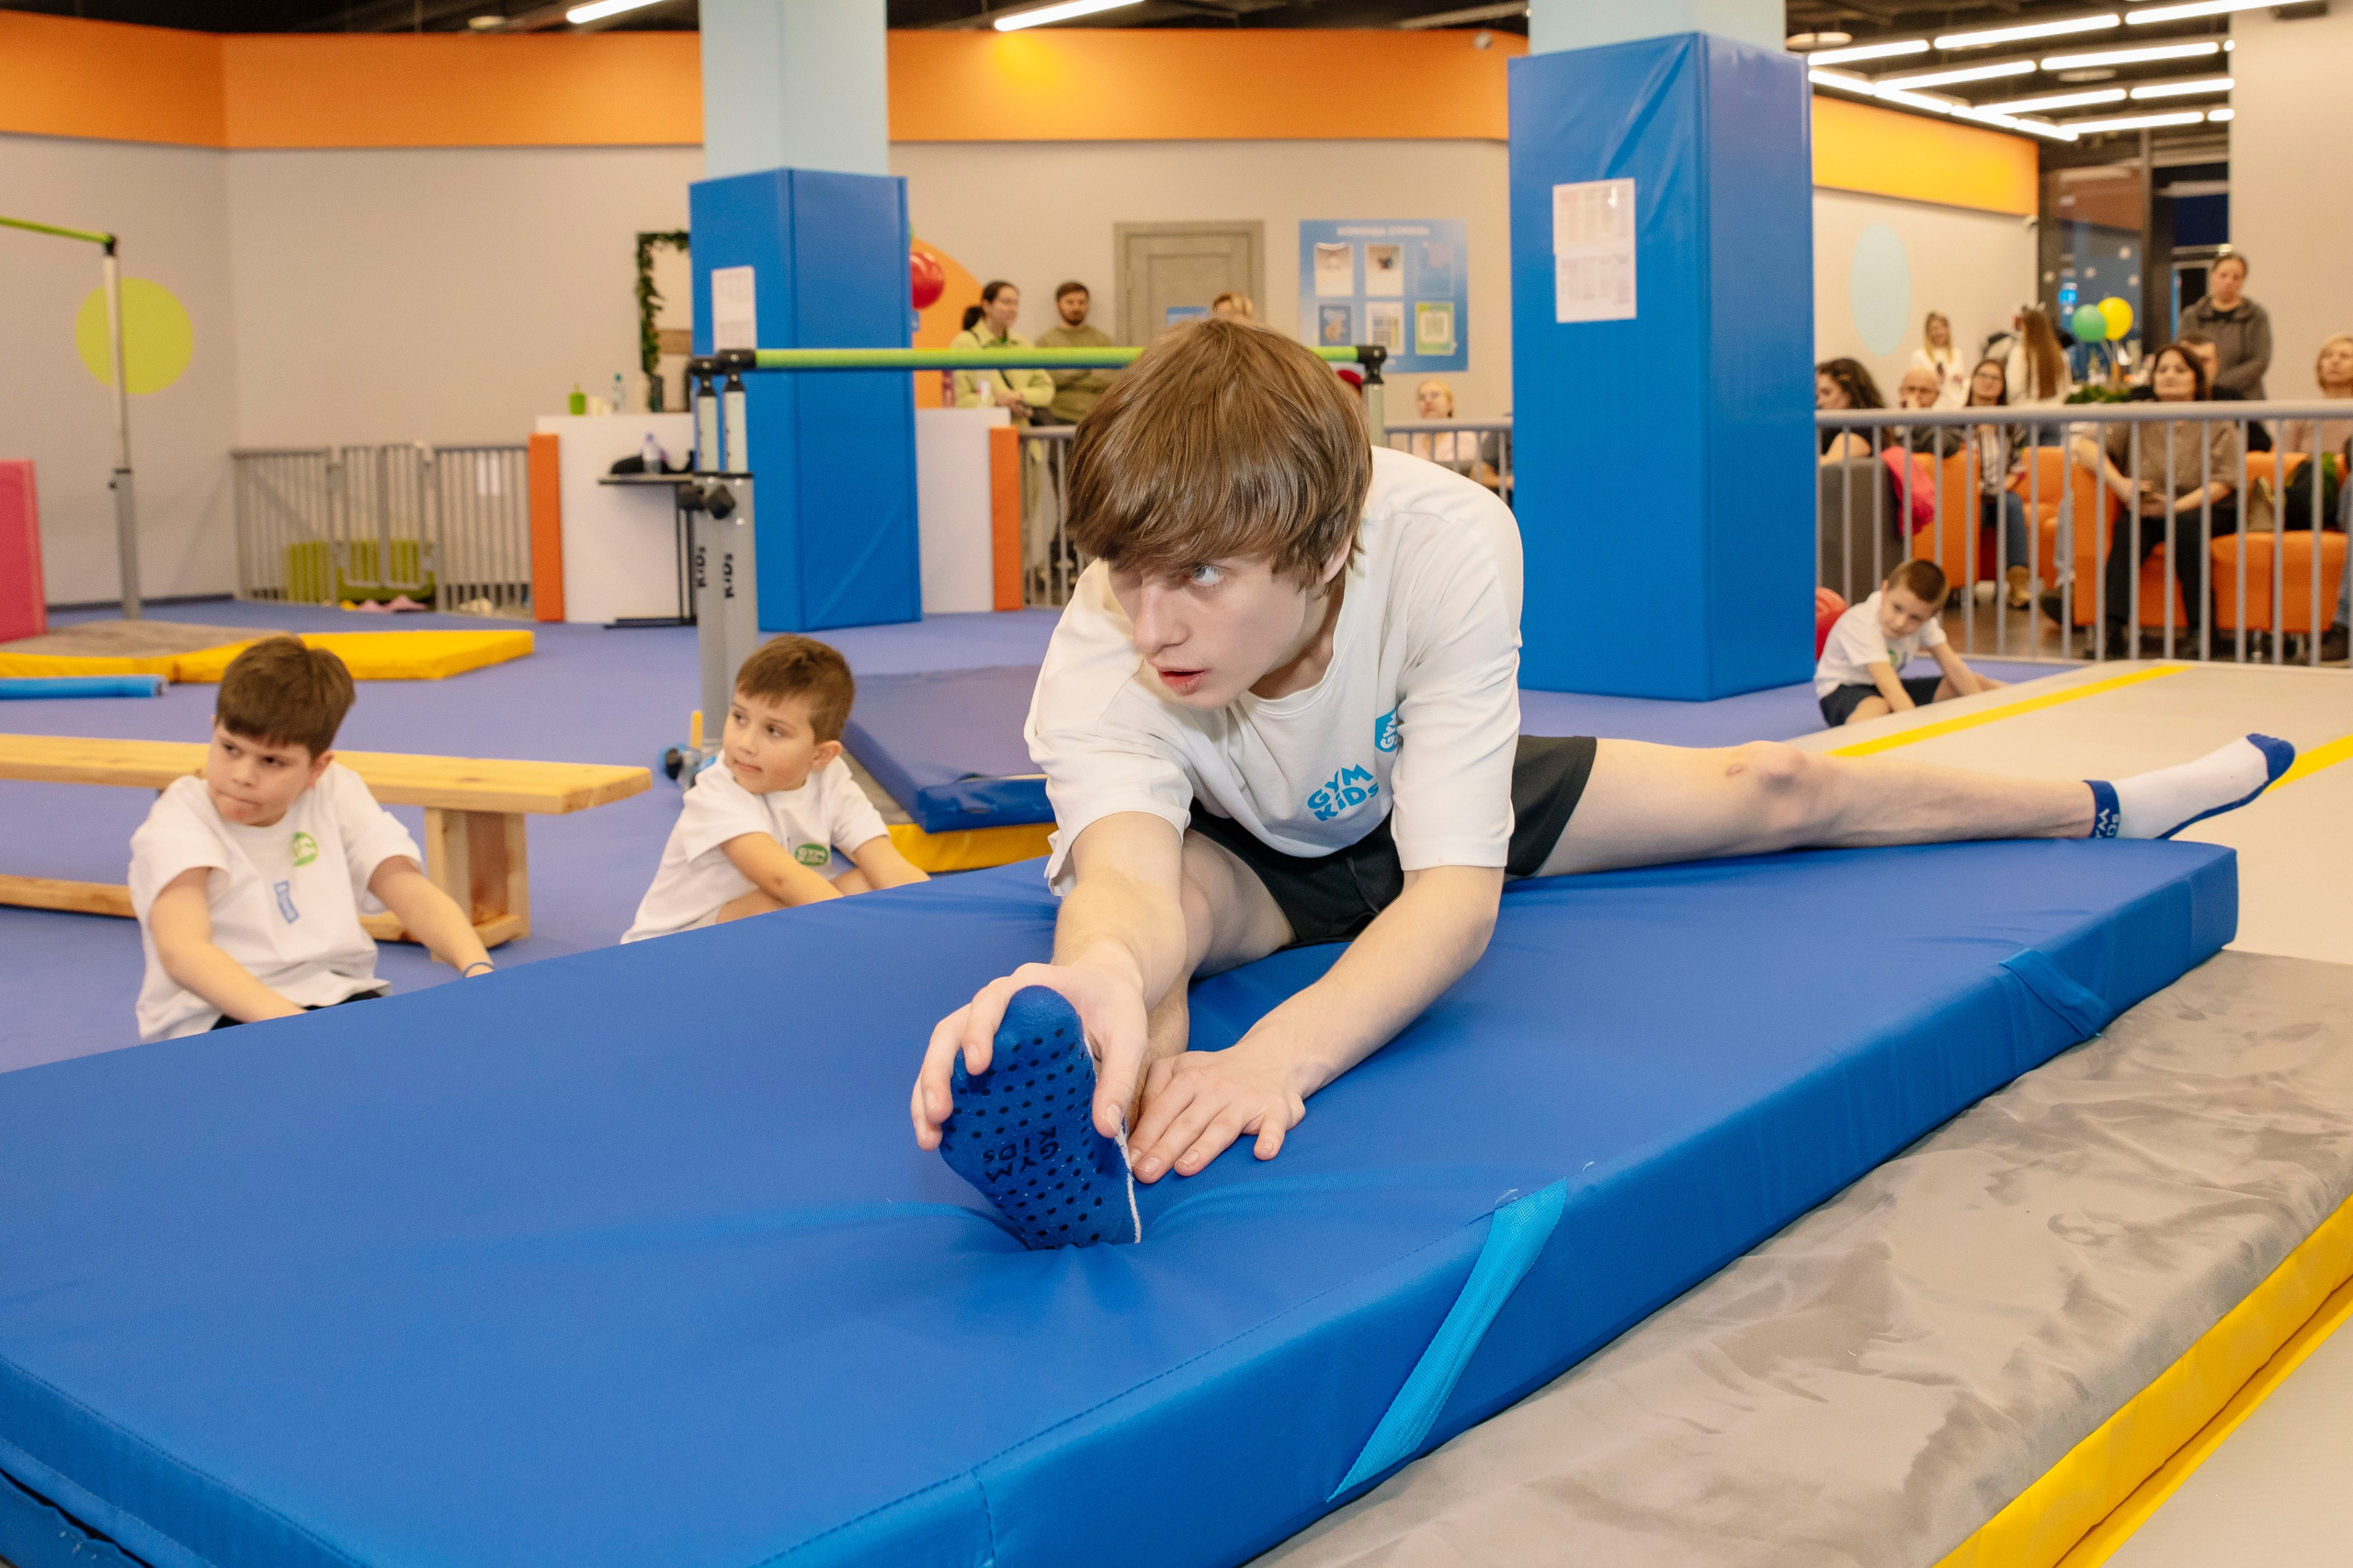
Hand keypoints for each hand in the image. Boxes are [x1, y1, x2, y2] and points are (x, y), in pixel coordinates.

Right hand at [911, 958, 1149, 1150]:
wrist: (1105, 990)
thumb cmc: (1116, 1009)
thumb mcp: (1130, 1038)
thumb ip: (1120, 1078)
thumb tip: (1104, 1129)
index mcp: (1030, 987)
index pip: (991, 1000)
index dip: (978, 1031)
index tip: (978, 1067)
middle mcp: (997, 1001)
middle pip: (950, 1030)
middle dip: (937, 1072)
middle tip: (939, 1114)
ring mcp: (984, 1024)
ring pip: (940, 1051)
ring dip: (926, 1091)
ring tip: (928, 1137)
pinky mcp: (983, 1048)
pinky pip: (949, 1068)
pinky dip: (937, 1097)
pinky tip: (938, 1135)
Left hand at [1127, 1040, 1307, 1182]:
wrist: (1273, 1057)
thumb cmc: (1216, 1074)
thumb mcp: (1180, 1069)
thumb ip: (1155, 1093)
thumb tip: (1130, 1131)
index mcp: (1188, 1077)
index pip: (1162, 1110)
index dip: (1144, 1135)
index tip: (1129, 1162)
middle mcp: (1216, 1087)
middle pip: (1187, 1122)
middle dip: (1164, 1148)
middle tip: (1146, 1174)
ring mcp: (1246, 1099)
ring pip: (1222, 1127)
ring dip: (1204, 1148)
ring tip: (1185, 1169)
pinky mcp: (1276, 1110)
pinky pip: (1273, 1126)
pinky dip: (1270, 1138)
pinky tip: (1263, 1153)